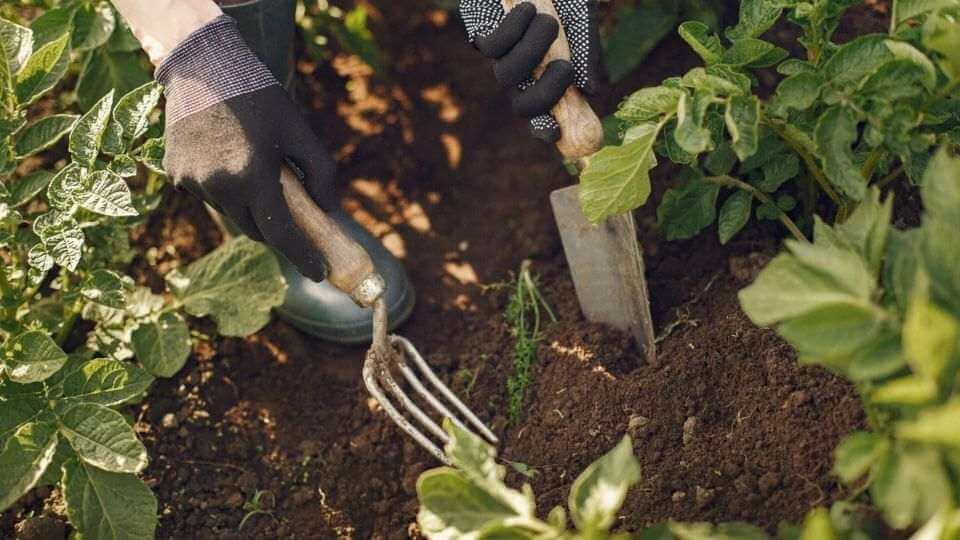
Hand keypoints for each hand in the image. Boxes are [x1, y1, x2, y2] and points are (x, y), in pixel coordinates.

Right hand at [157, 15, 334, 281]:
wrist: (204, 65)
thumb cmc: (258, 97)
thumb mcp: (299, 130)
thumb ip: (320, 172)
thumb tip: (329, 209)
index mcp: (252, 177)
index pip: (281, 234)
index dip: (302, 257)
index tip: (319, 272)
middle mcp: (218, 186)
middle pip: (255, 229)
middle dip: (277, 232)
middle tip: (297, 226)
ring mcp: (191, 181)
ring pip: (230, 212)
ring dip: (248, 206)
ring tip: (257, 175)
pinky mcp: (174, 172)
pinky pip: (207, 195)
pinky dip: (224, 190)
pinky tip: (230, 161)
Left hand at [459, 0, 599, 141]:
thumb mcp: (582, 18)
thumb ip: (588, 52)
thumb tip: (593, 90)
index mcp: (548, 74)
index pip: (544, 114)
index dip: (545, 129)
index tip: (556, 133)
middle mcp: (524, 71)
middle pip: (523, 106)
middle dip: (544, 94)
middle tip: (564, 67)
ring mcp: (500, 55)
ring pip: (510, 76)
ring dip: (533, 51)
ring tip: (549, 20)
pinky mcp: (479, 33)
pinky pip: (493, 47)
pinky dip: (514, 30)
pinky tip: (528, 7)